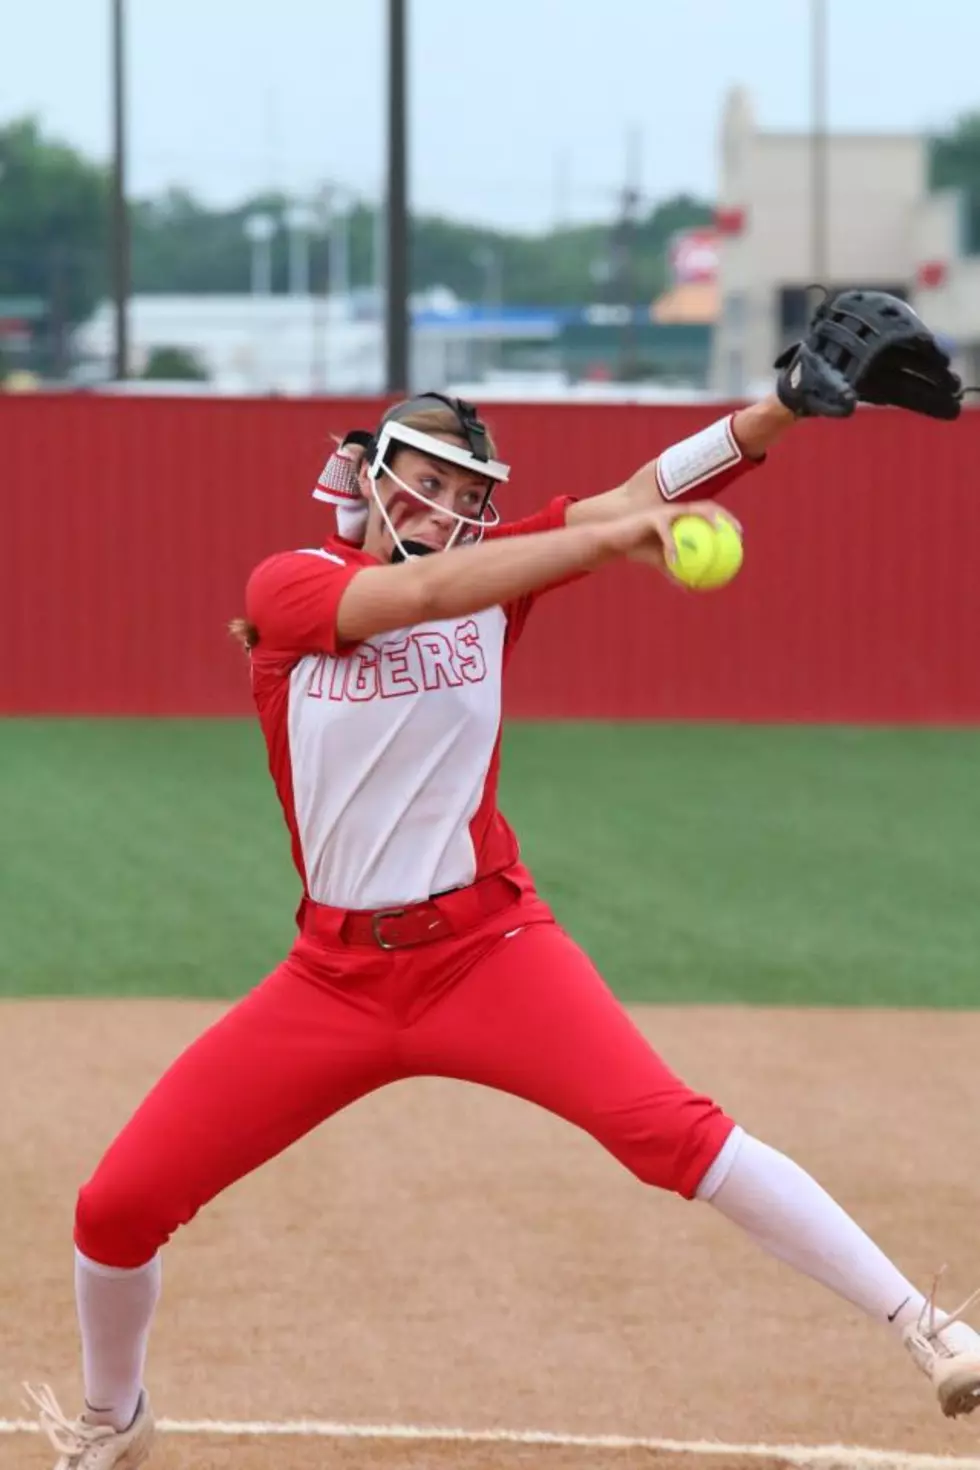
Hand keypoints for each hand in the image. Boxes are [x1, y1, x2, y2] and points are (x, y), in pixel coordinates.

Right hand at [602, 500, 740, 575]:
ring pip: (690, 512)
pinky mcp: (652, 518)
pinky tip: (676, 561)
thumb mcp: (660, 563)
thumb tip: (691, 589)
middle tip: (736, 532)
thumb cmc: (638, 549)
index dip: (726, 520)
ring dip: (706, 520)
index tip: (739, 535)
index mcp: (680, 519)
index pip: (708, 514)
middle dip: (724, 516)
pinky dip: (672, 547)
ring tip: (717, 532)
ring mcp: (665, 512)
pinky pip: (667, 534)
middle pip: (706, 507)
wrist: (616, 541)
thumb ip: (676, 572)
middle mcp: (676, 511)